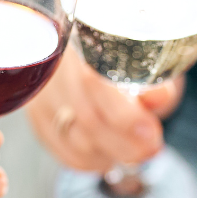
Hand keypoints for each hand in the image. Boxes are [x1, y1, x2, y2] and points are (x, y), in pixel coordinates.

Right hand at [25, 49, 182, 171]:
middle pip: (83, 117)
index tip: (150, 133)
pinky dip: (90, 160)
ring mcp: (40, 91)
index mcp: (82, 37)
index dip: (124, 116)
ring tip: (134, 150)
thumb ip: (154, 80)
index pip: (94, 83)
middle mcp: (53, 63)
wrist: (102, 51)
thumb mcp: (149, 60)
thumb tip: (159, 97)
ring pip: (73, 139)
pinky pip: (62, 149)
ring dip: (110, 153)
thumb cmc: (128, 57)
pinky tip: (108, 154)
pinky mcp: (37, 113)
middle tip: (150, 147)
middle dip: (124, 142)